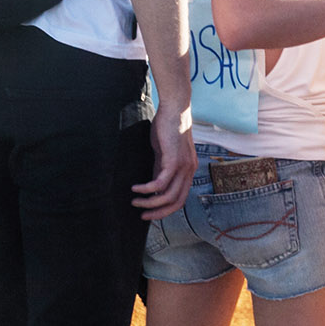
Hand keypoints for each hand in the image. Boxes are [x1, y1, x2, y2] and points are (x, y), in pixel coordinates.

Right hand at [133, 100, 195, 219]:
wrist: (174, 109)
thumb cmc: (167, 129)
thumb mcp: (164, 153)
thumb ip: (161, 168)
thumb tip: (153, 185)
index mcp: (188, 171)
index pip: (180, 199)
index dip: (165, 210)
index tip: (150, 213)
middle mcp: (189, 171)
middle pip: (176, 203)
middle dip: (158, 213)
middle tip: (142, 216)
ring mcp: (183, 167)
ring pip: (168, 196)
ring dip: (149, 203)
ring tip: (135, 202)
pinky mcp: (173, 160)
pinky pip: (159, 183)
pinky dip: (146, 189)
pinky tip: (135, 188)